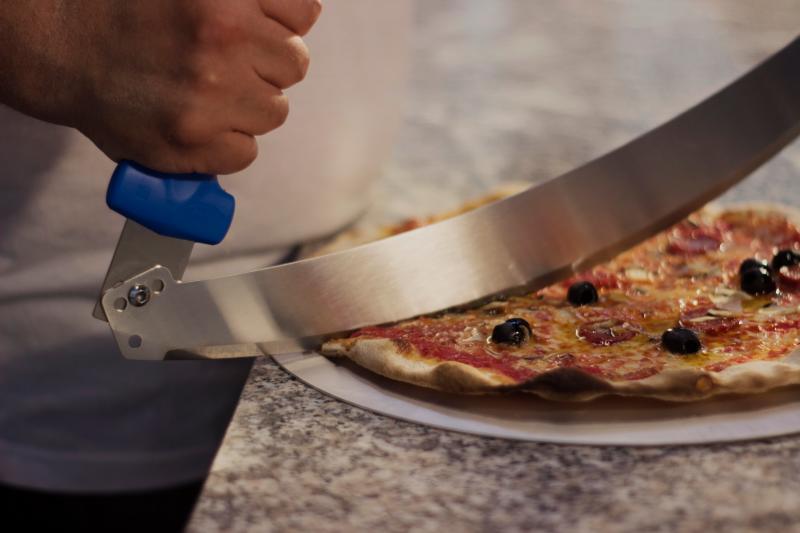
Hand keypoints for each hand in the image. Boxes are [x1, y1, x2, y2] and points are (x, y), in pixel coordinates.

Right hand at [0, 0, 320, 173]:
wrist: (62, 47)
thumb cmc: (125, 11)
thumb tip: (302, 17)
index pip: (303, 14)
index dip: (283, 24)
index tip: (260, 31)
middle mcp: (221, 43)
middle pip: (294, 65)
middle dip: (266, 66)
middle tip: (225, 65)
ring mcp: (208, 98)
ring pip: (274, 112)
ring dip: (248, 107)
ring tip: (206, 94)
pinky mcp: (192, 144)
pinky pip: (246, 153)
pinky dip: (226, 144)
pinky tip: (197, 124)